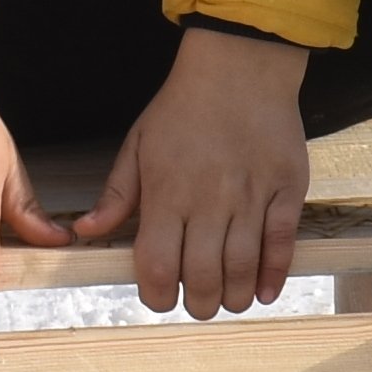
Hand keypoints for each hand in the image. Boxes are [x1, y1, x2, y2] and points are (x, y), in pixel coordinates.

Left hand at [71, 25, 314, 315]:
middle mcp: (209, 199)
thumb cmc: (183, 107)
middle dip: (198, 303)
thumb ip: (116, 195)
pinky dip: (274, 274)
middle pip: (202, 275)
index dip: (157, 294)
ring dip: (234, 295)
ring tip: (228, 301)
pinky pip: (282, 241)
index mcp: (167, 192)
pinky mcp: (286, 188)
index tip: (160, 298)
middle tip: (198, 305)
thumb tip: (85, 233)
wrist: (240, 67)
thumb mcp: (137, 145)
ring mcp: (251, 195)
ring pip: (243, 265)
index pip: (157, 264)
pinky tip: (265, 292)